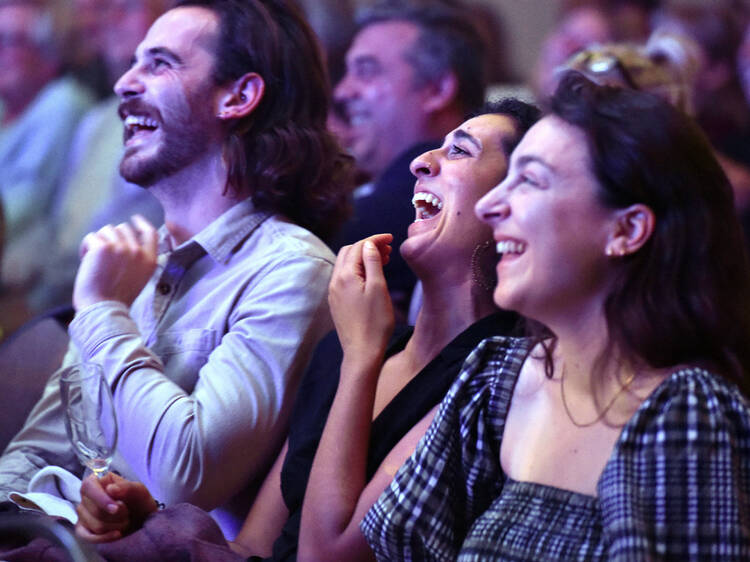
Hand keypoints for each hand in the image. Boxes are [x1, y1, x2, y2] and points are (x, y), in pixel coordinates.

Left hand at [73, 215, 157, 310]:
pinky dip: (85, 248)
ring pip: (106, 230)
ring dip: (98, 242)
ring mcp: (121, 248)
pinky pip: (91, 237)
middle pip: (123, 228)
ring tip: (94, 261)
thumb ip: (137, 259)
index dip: (141, 223)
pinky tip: (85, 261)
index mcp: (150, 260)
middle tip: (103, 256)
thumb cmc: (117, 298)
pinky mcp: (103, 247)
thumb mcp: (139, 278)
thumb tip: (125, 240)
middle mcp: (138, 251)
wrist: (103, 309)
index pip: (150, 233)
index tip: (134, 219)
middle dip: (111, 238)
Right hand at [75, 472, 156, 542]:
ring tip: (125, 520)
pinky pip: (87, 537)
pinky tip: (117, 534)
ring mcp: (82, 514)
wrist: (142, 518)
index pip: (88, 486)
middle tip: (128, 512)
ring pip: (95, 525)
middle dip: (117, 515)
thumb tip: (110, 489)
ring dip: (116, 525)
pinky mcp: (82, 530)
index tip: (116, 508)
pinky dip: (104, 538)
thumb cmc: (137, 501)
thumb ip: (126, 487)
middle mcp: (85, 497)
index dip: (101, 498)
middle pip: (95, 510)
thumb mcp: (138, 490)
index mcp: (97, 481)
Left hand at [328, 234, 394, 361]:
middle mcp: (335, 282)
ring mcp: (334, 293)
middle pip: (349, 253)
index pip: (359, 247)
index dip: (375, 239)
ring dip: (363, 258)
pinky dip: (358, 270)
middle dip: (368, 246)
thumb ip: (373, 263)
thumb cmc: (375, 323)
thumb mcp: (378, 289)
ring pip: (346, 265)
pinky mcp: (337, 302)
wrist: (362, 352)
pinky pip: (345, 278)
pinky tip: (371, 276)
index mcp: (345, 276)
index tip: (391, 238)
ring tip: (383, 259)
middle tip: (388, 249)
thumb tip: (369, 244)